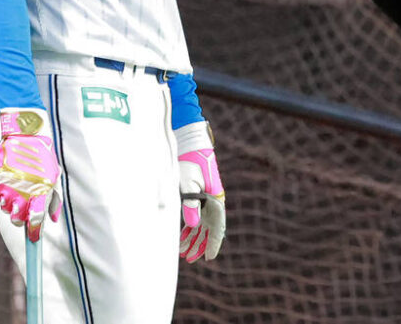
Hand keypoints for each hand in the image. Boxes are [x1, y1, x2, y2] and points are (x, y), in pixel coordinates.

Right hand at [0, 108, 61, 242]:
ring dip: (10, 205)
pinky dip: (1, 194)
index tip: (33, 239)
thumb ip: (54, 199)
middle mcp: (23, 192)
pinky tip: (8, 184)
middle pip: (16, 220)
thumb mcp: (54, 175)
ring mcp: (7, 187)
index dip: (33, 233)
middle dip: (20, 218)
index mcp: (40, 191)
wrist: (25, 135)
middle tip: (25, 207)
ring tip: (18, 191)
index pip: (34, 221)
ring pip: (5, 209)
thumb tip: (54, 220)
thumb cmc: (42, 156)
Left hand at [176, 121, 224, 262]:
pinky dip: (189, 226)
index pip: (218, 226)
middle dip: (200, 244)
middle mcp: (213, 200)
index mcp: (216, 198)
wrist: (190, 142)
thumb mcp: (189, 183)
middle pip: (209, 228)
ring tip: (183, 251)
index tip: (209, 258)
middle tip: (190, 259)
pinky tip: (182, 235)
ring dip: (193, 237)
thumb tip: (194, 227)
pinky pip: (196, 215)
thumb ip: (191, 205)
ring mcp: (206, 197)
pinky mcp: (198, 193)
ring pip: (201, 223)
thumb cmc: (190, 162)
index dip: (213, 243)